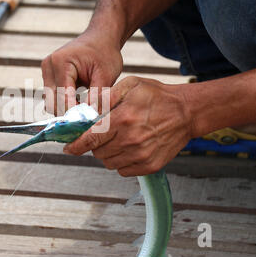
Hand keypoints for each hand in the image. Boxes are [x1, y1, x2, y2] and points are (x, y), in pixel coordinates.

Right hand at [41, 32, 122, 115]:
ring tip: (86, 110)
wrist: (100, 38)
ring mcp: (46, 71)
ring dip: (67, 109)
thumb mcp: (106, 75)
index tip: (89, 124)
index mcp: (61, 62)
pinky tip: (81, 103)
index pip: (62, 97)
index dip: (74, 113)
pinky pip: (53, 97)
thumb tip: (90, 118)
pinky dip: (65, 104)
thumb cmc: (105, 53)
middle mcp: (48, 66)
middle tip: (88, 120)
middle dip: (69, 114)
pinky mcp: (48, 77)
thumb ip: (97, 96)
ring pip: (51, 102)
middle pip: (52, 102)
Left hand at [63, 76, 192, 175]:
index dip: (76, 146)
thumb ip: (106, 97)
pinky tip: (128, 148)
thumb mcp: (130, 85)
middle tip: (103, 134)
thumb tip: (86, 110)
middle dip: (95, 144)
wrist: (187, 112)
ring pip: (108, 163)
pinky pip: (123, 170)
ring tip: (118, 139)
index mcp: (123, 119)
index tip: (68, 148)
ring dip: (107, 153)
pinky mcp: (150, 166)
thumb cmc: (157, 96)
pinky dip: (120, 161)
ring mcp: (141, 155)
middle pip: (97, 153)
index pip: (91, 139)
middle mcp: (131, 140)